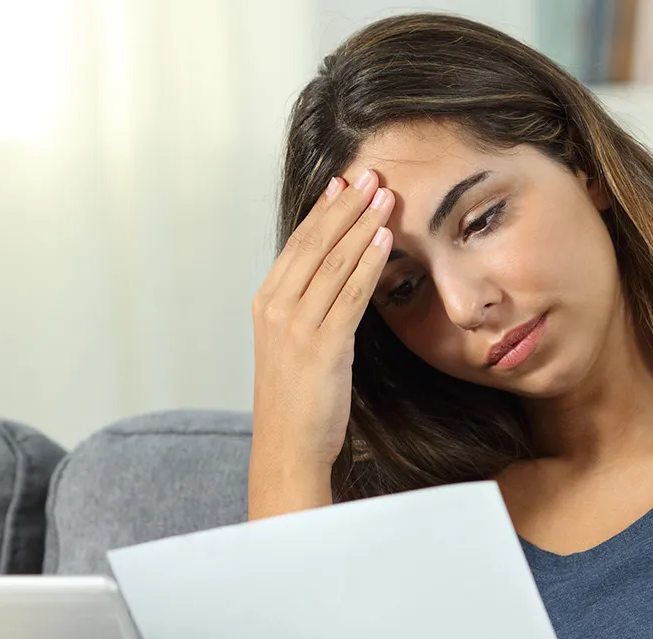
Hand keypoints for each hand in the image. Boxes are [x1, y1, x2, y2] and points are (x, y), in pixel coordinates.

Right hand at [249, 169, 396, 471]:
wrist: (288, 448)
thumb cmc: (296, 402)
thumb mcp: (293, 346)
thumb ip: (308, 310)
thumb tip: (335, 279)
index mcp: (266, 303)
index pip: (297, 244)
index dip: (323, 211)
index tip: (344, 183)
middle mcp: (276, 308)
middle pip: (314, 243)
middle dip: (345, 205)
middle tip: (371, 174)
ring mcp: (296, 326)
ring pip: (334, 261)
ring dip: (363, 224)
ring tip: (386, 196)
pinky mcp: (322, 345)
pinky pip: (350, 293)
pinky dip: (369, 262)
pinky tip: (385, 240)